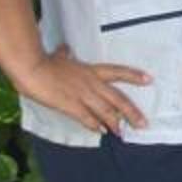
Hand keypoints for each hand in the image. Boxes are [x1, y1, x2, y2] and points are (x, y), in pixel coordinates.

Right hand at [17, 49, 149, 135]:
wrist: (32, 68)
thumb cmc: (44, 61)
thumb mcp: (59, 56)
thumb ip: (65, 54)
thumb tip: (65, 48)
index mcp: (91, 70)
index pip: (118, 72)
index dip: (134, 76)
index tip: (149, 79)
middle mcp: (92, 83)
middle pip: (117, 98)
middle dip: (131, 112)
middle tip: (143, 123)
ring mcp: (82, 95)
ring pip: (106, 110)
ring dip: (115, 123)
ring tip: (123, 133)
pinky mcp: (70, 105)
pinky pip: (87, 117)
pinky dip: (95, 125)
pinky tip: (101, 131)